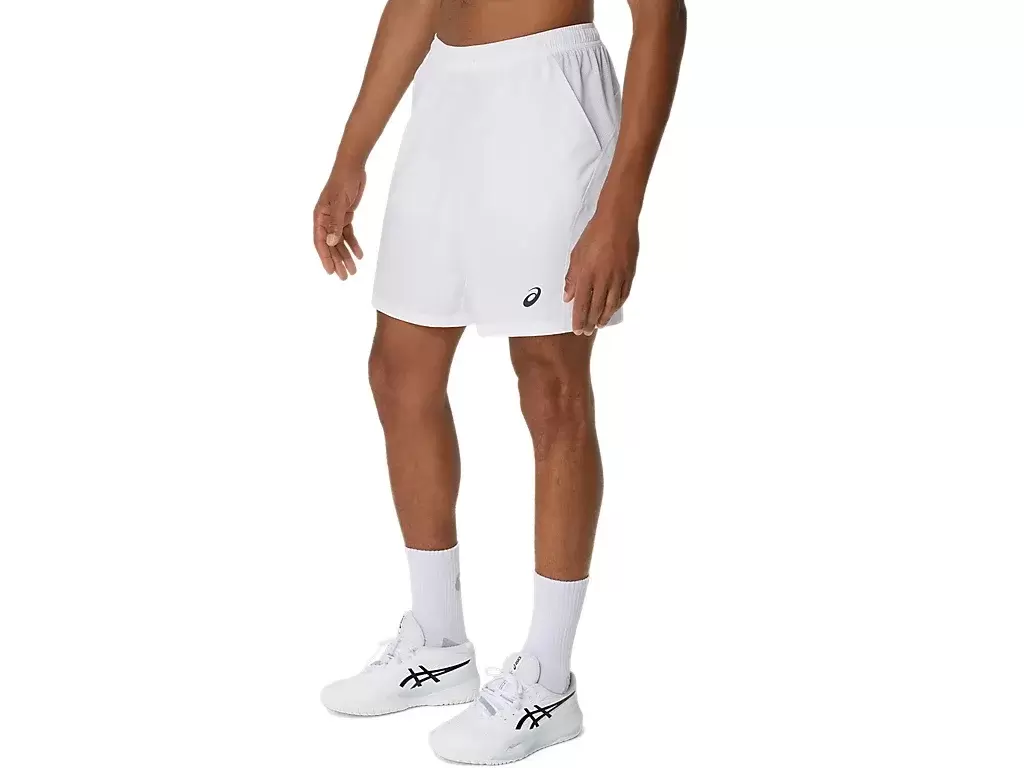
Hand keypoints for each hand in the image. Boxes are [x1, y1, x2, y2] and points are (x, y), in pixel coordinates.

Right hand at [313, 159, 366, 280]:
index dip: (325, 258)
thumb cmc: (342, 182)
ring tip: (354, 270)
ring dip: (346, 255)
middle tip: (345, 277)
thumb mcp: (340, 203)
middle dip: (337, 261)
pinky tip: (359, 255)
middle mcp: (325, 219)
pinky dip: (353, 244)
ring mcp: (335, 218)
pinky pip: (348, 233)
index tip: (331, 272)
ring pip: (340, 241)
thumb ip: (336, 223)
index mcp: (319, 217)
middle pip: (331, 245)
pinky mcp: (345, 216)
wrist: (352, 167)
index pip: (321, 242)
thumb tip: (332, 243)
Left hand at [563, 209, 639, 334]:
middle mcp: (602, 279)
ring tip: (599, 324)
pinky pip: (623, 295)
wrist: (617, 221)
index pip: (581, 304)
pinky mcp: (628, 273)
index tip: (577, 329)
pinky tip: (613, 309)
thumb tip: (568, 296)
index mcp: (587, 274)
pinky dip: (617, 305)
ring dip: (604, 317)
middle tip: (586, 331)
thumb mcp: (576, 254)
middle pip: (595, 307)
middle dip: (590, 322)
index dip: (579, 319)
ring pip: (610, 304)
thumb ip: (572, 277)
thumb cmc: (595, 234)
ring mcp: (617, 277)